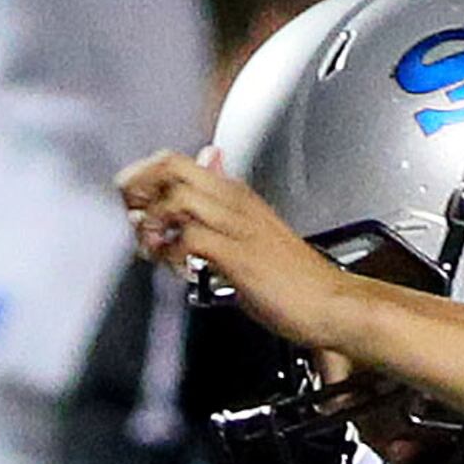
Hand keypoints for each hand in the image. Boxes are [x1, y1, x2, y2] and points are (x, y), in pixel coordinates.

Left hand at [119, 147, 363, 352]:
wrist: (330, 302)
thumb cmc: (292, 277)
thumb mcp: (248, 232)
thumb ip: (217, 210)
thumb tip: (200, 191)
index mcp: (235, 194)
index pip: (176, 161)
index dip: (143, 178)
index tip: (132, 205)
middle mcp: (234, 202)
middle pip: (171, 166)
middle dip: (138, 191)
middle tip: (134, 223)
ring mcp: (237, 225)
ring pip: (177, 198)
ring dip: (152, 225)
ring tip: (153, 252)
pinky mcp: (239, 255)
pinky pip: (191, 239)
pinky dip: (173, 254)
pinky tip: (176, 271)